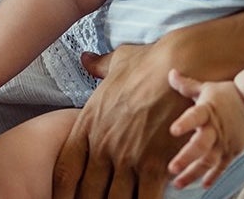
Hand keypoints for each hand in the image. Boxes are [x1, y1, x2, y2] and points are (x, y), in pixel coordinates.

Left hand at [53, 47, 187, 198]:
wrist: (181, 65)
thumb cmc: (150, 63)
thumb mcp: (116, 63)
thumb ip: (98, 67)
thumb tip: (87, 59)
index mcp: (89, 125)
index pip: (65, 170)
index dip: (63, 191)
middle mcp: (103, 145)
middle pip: (89, 191)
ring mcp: (128, 156)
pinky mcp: (155, 163)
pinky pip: (147, 197)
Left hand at [166, 71, 243, 188]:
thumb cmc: (227, 95)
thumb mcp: (207, 88)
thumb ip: (187, 85)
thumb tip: (170, 73)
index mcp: (207, 111)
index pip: (194, 116)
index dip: (185, 123)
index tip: (173, 130)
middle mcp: (215, 129)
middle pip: (201, 145)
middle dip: (186, 158)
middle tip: (172, 169)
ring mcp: (224, 142)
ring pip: (208, 161)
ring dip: (193, 173)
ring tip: (178, 183)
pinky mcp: (232, 151)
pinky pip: (222, 166)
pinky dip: (213, 176)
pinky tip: (203, 185)